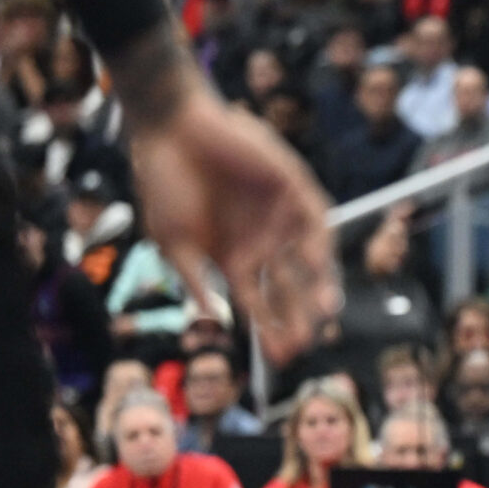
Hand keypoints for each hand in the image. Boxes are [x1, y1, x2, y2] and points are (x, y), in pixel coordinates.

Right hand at [128, 75, 340, 361]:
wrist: (170, 128)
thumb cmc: (164, 183)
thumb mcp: (175, 242)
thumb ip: (195, 282)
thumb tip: (211, 321)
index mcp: (234, 259)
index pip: (260, 304)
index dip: (270, 330)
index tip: (279, 359)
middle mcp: (262, 242)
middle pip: (289, 289)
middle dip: (298, 317)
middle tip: (305, 344)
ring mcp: (280, 217)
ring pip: (307, 261)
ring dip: (317, 286)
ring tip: (323, 313)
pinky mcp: (293, 188)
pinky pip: (314, 221)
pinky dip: (318, 244)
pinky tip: (318, 267)